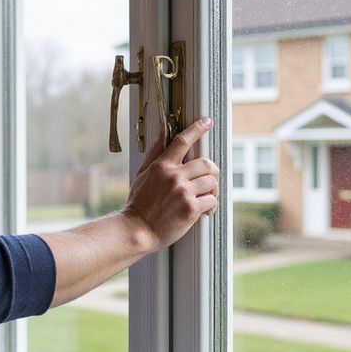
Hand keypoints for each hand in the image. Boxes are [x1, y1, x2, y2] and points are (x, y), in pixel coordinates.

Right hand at [122, 118, 219, 251]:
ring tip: (206, 198)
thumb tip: (162, 136)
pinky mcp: (191, 209)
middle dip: (212, 171)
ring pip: (212, 182)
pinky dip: (212, 206)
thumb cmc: (139, 203)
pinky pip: (212, 201)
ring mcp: (183, 192)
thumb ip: (155, 155)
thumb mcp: (142, 174)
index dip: (197, 129)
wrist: (138, 230)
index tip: (207, 121)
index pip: (182, 141)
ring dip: (213, 190)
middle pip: (206, 163)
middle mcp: (174, 176)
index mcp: (162, 166)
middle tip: (209, 179)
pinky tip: (205, 211)